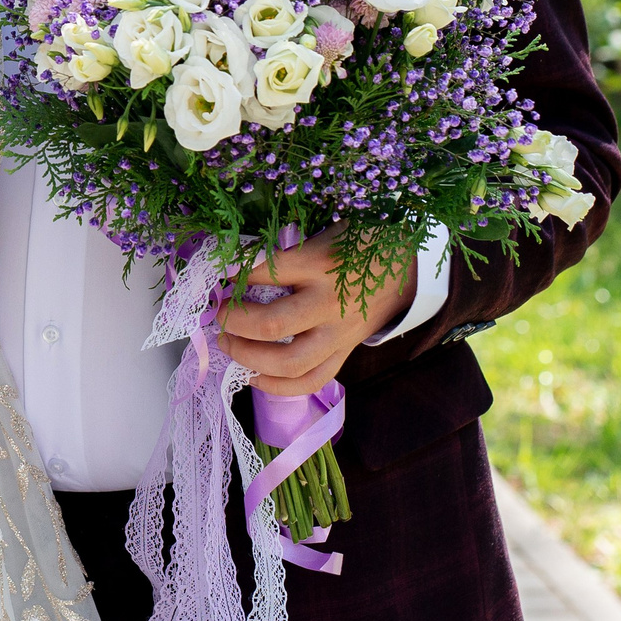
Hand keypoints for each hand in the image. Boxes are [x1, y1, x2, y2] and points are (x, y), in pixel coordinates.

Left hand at [213, 230, 415, 395]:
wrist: (404, 267)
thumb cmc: (356, 244)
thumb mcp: (320, 234)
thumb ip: (281, 252)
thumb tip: (231, 267)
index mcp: (319, 263)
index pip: (263, 272)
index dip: (231, 276)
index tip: (215, 276)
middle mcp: (328, 302)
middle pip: (272, 324)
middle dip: (234, 322)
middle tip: (217, 315)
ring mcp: (338, 334)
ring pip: (290, 362)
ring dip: (249, 358)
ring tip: (227, 344)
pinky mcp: (344, 352)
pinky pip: (311, 380)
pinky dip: (278, 386)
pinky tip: (253, 376)